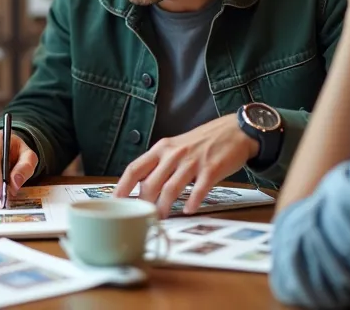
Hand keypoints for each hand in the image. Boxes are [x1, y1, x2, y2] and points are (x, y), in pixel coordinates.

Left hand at [113, 114, 257, 217]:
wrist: (235, 131)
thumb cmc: (203, 142)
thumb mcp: (176, 148)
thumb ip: (161, 165)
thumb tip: (143, 189)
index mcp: (162, 149)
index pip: (135, 168)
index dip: (122, 187)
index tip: (114, 202)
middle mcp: (174, 154)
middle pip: (151, 184)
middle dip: (144, 204)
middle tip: (143, 217)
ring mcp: (193, 161)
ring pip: (171, 189)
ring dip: (164, 207)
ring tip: (162, 218)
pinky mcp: (211, 169)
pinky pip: (198, 190)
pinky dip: (192, 202)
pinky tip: (189, 210)